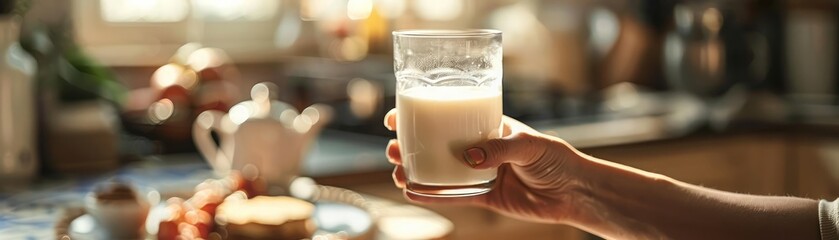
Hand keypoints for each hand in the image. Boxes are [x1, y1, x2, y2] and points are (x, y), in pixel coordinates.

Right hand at [384, 109, 585, 223]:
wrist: (574, 192)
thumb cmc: (557, 159)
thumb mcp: (529, 145)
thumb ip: (499, 150)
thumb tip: (467, 158)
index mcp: (487, 126)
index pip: (449, 115)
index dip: (422, 113)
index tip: (398, 115)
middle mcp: (479, 148)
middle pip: (435, 144)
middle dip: (409, 145)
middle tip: (392, 147)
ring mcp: (479, 172)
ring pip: (438, 170)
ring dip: (414, 170)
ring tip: (397, 171)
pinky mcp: (484, 196)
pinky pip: (453, 196)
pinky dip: (432, 195)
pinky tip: (412, 192)